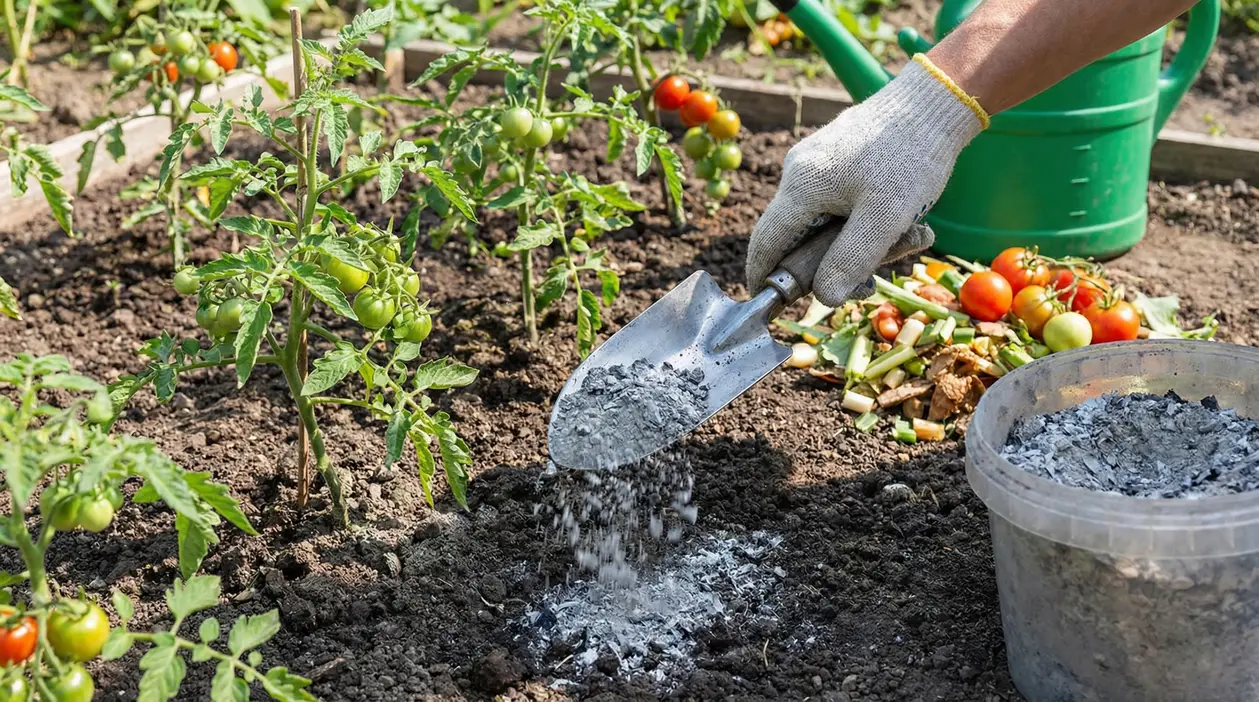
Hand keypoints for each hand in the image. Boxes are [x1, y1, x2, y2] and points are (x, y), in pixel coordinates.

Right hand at [745, 57, 986, 305]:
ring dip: (857, 239)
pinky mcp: (835, 153)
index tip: (768, 303)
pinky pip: (837, 199)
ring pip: (821, 219)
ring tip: (906, 237)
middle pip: (796, 235)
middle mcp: (798, 171)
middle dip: (831, 262)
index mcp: (801, 187)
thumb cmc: (911, 159)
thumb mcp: (884, 220)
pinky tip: (900, 215)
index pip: (765, 244)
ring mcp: (815, 159)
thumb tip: (822, 298)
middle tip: (874, 277)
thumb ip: (849, 260)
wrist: (935, 100)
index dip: (763, 277)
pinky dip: (864, 217)